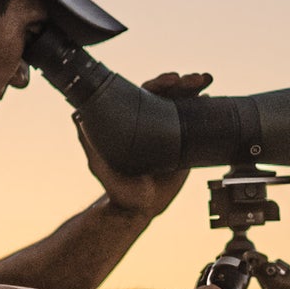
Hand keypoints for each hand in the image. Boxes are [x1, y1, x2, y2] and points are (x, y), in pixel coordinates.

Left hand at [76, 70, 212, 221]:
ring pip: (184, 104)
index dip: (159, 83)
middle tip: (195, 79)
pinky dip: (206, 109)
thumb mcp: (101, 165)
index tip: (171, 80)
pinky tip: (212, 99)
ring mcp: (170, 132)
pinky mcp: (185, 146)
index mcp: (134, 119)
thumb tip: (77, 116)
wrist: (139, 209)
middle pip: (169, 94)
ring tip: (206, 80)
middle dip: (183, 82)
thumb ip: (90, 143)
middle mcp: (153, 121)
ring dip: (196, 89)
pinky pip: (197, 125)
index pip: (147, 93)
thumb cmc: (117, 187)